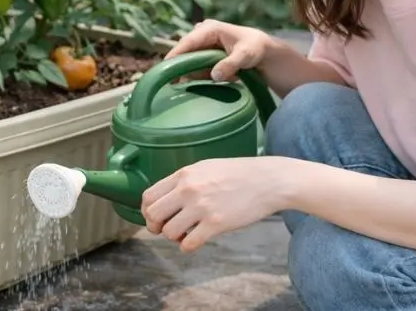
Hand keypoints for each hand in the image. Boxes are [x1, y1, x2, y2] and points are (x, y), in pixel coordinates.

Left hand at [141, 157, 288, 252]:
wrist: (267, 181)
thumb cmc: (237, 174)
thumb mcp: (205, 168)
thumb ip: (184, 181)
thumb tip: (165, 199)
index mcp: (184, 174)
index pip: (149, 196)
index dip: (148, 211)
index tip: (155, 217)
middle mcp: (188, 189)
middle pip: (153, 214)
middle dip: (155, 226)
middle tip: (165, 230)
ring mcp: (201, 207)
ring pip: (169, 232)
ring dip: (174, 237)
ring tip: (185, 234)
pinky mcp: (216, 223)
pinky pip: (188, 244)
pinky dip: (187, 247)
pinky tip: (195, 241)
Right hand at [166, 20, 273, 81]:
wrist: (263, 51)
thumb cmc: (255, 48)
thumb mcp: (245, 56)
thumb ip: (230, 65)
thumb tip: (214, 75)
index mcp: (210, 29)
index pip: (188, 41)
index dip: (175, 54)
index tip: (164, 66)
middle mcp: (202, 34)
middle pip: (185, 51)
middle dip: (177, 65)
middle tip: (169, 82)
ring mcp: (202, 44)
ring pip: (188, 59)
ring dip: (187, 71)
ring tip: (178, 85)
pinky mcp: (204, 54)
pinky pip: (195, 65)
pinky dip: (195, 74)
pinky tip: (194, 82)